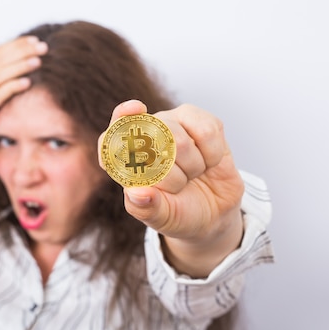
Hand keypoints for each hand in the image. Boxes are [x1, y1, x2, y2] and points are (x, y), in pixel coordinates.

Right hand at [0, 36, 46, 160]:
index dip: (17, 44)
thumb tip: (24, 61)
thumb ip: (3, 76)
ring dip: (20, 66)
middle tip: (42, 47)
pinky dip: (12, 87)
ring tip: (38, 60)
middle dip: (22, 51)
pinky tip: (27, 82)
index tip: (36, 40)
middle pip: (1, 59)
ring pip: (0, 74)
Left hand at [98, 100, 244, 276]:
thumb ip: (146, 208)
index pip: (114, 132)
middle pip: (154, 138)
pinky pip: (207, 131)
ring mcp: (176, 125)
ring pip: (182, 139)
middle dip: (170, 172)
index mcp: (129, 157)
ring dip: (192, 167)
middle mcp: (149, 135)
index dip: (122, 118)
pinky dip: (211, 154)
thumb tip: (135, 193)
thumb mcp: (162, 218)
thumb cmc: (180, 213)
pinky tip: (209, 163)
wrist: (214, 213)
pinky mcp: (202, 123)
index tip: (134, 110)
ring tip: (192, 175)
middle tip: (178, 185)